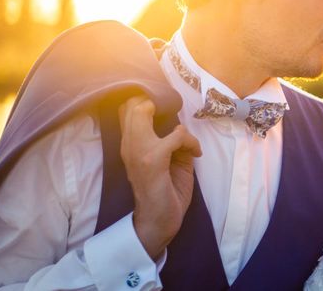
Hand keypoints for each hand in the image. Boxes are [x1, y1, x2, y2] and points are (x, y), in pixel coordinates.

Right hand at [119, 96, 201, 259]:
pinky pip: (176, 136)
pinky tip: (195, 153)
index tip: (168, 110)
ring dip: (173, 123)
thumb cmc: (165, 191)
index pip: (127, 109)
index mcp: (130, 145)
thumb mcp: (170, 161)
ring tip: (184, 140)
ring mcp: (137, 151)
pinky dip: (191, 142)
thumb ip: (172, 141)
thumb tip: (181, 127)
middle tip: (176, 123)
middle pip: (131, 104)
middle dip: (157, 103)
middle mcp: (128, 145)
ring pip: (144, 111)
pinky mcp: (151, 160)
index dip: (146, 99)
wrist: (158, 222)